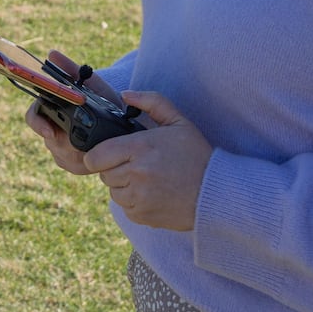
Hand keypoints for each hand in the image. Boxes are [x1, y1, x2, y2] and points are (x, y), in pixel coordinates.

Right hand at [24, 48, 127, 176]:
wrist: (123, 121)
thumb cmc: (103, 99)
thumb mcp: (91, 83)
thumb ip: (72, 69)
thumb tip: (52, 54)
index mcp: (52, 109)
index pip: (34, 116)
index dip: (38, 124)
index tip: (50, 131)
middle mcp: (52, 128)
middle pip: (48, 139)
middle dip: (63, 142)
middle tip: (80, 143)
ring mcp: (60, 147)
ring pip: (59, 155)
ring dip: (75, 153)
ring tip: (92, 147)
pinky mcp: (71, 162)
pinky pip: (70, 167)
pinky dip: (83, 163)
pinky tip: (93, 157)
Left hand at [83, 91, 213, 231]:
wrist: (217, 192)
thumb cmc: (197, 155)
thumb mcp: (178, 122)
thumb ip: (151, 102)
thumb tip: (124, 95)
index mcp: (139, 148)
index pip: (95, 156)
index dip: (99, 155)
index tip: (110, 153)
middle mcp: (135, 174)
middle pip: (103, 174)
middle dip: (115, 168)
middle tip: (137, 164)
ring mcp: (138, 197)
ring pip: (113, 191)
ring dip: (124, 186)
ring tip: (147, 179)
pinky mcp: (143, 216)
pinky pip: (125, 208)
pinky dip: (134, 202)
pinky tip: (153, 194)